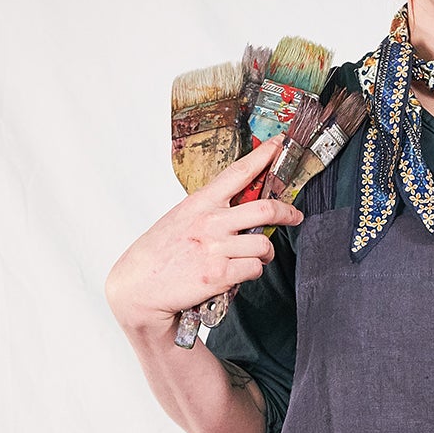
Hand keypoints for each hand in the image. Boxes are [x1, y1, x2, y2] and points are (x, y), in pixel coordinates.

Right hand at [105, 138, 303, 333]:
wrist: (139, 287)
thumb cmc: (160, 254)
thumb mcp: (182, 219)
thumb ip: (211, 212)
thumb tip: (243, 210)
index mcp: (200, 203)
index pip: (237, 173)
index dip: (262, 156)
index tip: (279, 145)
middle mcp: (210, 222)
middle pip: (265, 208)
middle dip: (288, 212)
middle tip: (295, 215)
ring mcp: (215, 248)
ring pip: (263, 244)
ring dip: (264, 253)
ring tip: (252, 257)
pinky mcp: (219, 275)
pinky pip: (254, 269)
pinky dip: (251, 272)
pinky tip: (236, 273)